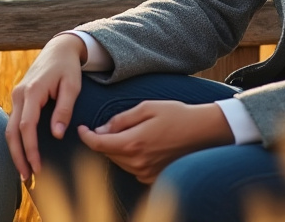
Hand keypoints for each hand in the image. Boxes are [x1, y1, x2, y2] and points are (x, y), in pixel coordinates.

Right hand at [5, 33, 86, 181]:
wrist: (58, 49)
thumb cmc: (68, 68)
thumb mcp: (72, 86)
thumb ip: (65, 109)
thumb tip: (56, 134)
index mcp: (32, 91)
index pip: (26, 127)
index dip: (30, 149)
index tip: (37, 168)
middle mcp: (19, 95)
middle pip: (12, 132)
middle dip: (18, 157)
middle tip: (27, 179)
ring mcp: (16, 96)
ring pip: (9, 129)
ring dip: (15, 151)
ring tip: (24, 172)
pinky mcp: (19, 99)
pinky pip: (13, 123)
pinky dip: (17, 141)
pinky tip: (24, 154)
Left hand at [77, 100, 233, 183]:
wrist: (203, 131)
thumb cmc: (176, 115)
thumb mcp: (146, 108)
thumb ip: (121, 120)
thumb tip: (102, 129)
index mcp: (133, 143)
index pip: (99, 145)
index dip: (86, 136)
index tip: (82, 129)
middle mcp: (138, 162)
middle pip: (107, 154)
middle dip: (103, 140)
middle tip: (108, 126)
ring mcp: (146, 172)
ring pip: (119, 161)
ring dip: (116, 149)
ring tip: (130, 133)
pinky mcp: (153, 177)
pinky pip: (131, 168)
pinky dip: (129, 157)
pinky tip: (140, 145)